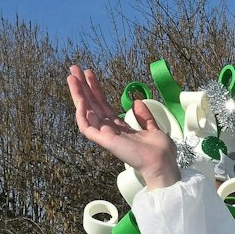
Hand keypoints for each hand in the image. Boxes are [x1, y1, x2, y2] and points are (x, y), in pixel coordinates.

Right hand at [68, 64, 179, 191]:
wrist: (162, 164)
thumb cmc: (160, 152)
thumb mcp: (154, 129)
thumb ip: (145, 117)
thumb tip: (136, 102)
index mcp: (121, 129)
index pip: (104, 106)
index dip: (96, 90)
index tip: (90, 74)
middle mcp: (110, 131)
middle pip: (92, 105)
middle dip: (83, 87)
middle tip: (74, 69)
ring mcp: (106, 136)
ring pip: (85, 113)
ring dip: (78, 95)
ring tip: (71, 77)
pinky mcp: (104, 141)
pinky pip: (86, 128)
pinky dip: (82, 114)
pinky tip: (80, 100)